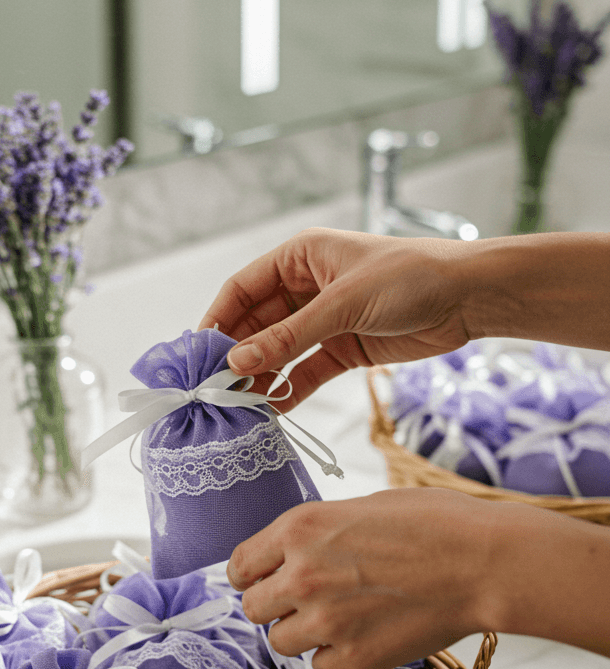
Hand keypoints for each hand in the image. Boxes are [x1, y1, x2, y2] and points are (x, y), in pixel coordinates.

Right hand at [199, 229, 474, 408]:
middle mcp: (306, 286)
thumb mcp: (342, 305)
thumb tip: (237, 362)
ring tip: (239, 405)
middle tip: (214, 388)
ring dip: (260, 376)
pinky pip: (307, 371)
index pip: (242, 289)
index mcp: (300, 257)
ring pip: (279, 351)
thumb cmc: (410, 278)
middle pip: (257, 323)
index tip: (198, 355)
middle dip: (236, 355)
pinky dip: (290, 389)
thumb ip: (288, 337)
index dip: (218, 320)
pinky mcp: (345, 348)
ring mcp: (325, 319)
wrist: (470, 297)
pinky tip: (272, 411)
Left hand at [226, 488, 609, 668]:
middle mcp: (302, 575)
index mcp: (299, 529)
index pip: (240, 566)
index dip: (251, 575)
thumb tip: (295, 553)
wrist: (483, 562)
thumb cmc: (433, 523)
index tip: (262, 580)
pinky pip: (319, 667)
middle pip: (253, 608)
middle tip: (303, 601)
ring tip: (338, 618)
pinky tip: (361, 636)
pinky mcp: (355, 658)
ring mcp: (326, 620)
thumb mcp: (361, 507)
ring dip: (302, 633)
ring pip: (280, 642)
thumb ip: (319, 534)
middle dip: (274, 605)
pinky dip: (334, 657)